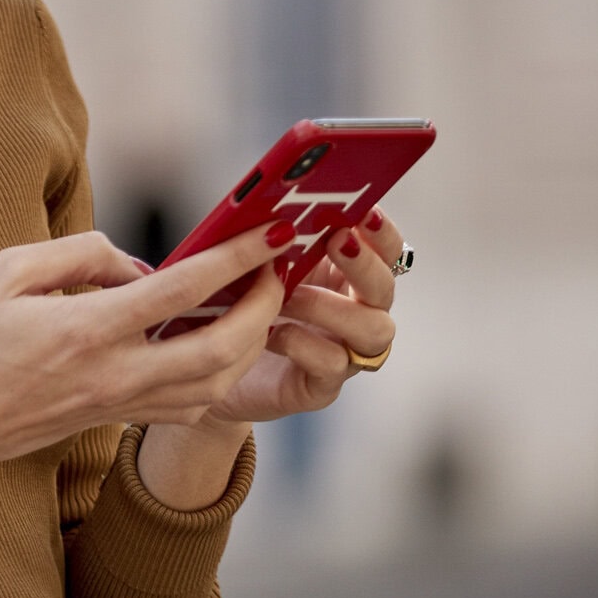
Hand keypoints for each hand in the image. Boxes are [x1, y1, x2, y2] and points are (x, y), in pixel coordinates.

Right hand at [0, 225, 285, 519]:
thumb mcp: (6, 272)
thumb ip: (79, 254)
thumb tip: (138, 262)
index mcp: (86, 328)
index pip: (183, 289)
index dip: (236, 258)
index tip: (268, 233)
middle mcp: (114, 373)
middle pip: (222, 347)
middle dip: (263, 307)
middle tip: (275, 272)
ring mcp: (118, 404)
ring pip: (216, 382)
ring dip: (249, 342)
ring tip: (256, 304)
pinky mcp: (115, 421)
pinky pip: (189, 404)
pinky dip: (218, 374)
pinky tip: (217, 346)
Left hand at [198, 203, 404, 429]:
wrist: (211, 368)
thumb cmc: (237, 308)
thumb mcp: (255, 268)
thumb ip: (275, 243)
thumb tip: (276, 213)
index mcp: (344, 277)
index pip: (385, 250)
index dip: (382, 232)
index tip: (367, 211)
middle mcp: (356, 313)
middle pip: (385, 289)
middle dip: (364, 263)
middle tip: (337, 241)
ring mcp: (344, 351)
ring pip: (373, 330)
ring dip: (331, 306)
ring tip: (288, 295)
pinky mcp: (322, 386)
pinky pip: (333, 365)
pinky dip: (304, 344)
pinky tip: (272, 333)